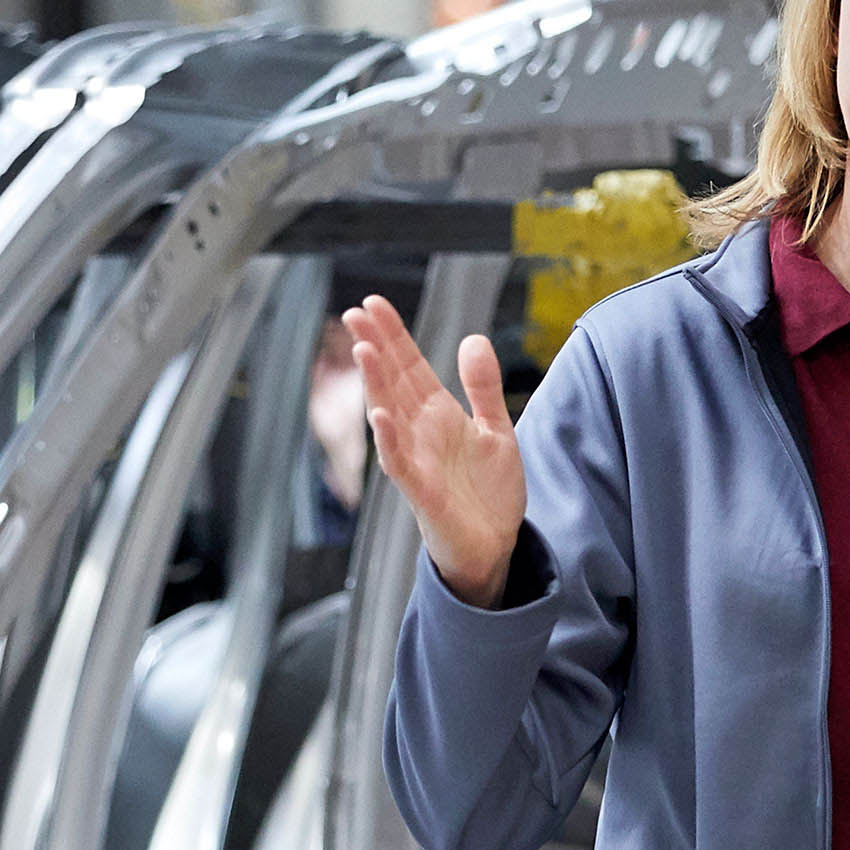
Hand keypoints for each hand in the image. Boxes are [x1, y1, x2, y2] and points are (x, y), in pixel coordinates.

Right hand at [343, 295, 524, 605]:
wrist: (495, 546)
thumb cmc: (487, 491)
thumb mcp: (495, 430)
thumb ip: (483, 387)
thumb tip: (473, 338)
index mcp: (437, 414)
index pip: (409, 366)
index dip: (393, 336)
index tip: (373, 303)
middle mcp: (420, 432)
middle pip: (392, 383)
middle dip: (375, 348)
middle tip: (354, 313)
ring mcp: (417, 461)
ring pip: (389, 416)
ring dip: (375, 386)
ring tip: (364, 351)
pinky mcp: (422, 492)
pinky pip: (400, 464)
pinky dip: (389, 441)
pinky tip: (380, 416)